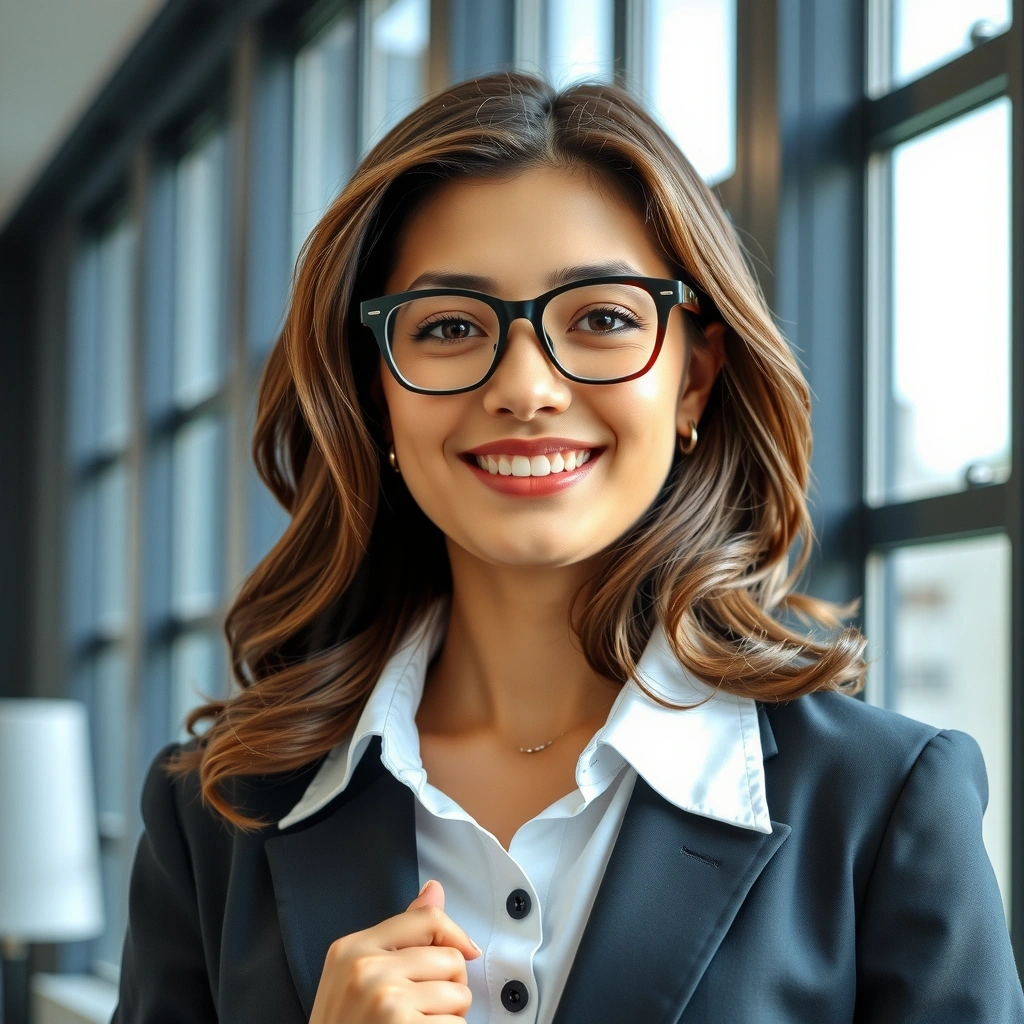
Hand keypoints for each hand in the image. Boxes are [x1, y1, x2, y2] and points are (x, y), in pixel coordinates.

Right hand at [309, 879, 480, 1022]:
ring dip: (451, 1015)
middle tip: (426, 1005)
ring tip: (421, 1022)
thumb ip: (399, 933)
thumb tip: (434, 889)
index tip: (466, 950)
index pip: (426, 918)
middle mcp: (366, 970)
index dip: (454, 934)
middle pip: (450, 958)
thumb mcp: (356, 973)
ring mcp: (386, 1000)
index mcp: (353, 948)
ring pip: (459, 995)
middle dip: (450, 984)